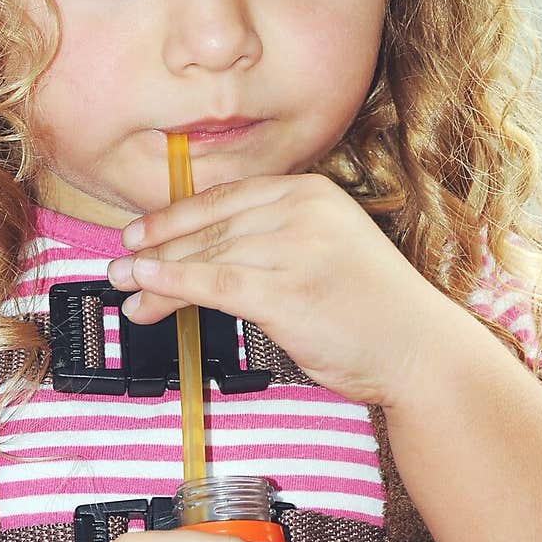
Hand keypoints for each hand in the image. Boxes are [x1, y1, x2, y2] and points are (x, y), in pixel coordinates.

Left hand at [108, 173, 454, 407]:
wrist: (422, 350)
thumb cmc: (372, 308)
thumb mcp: (325, 249)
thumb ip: (273, 239)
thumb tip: (198, 252)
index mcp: (310, 191)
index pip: (225, 199)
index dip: (174, 216)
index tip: (140, 232)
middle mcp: (302, 210)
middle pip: (209, 227)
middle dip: (157, 250)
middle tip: (120, 267)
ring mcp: (295, 248)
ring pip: (205, 256)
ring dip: (155, 276)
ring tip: (126, 292)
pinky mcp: (286, 291)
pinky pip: (213, 284)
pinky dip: (170, 286)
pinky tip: (145, 290)